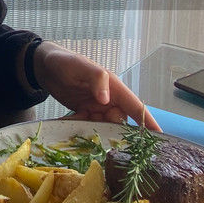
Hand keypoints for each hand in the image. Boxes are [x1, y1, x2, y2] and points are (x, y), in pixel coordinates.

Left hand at [31, 42, 161, 128]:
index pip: (135, 106)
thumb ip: (96, 79)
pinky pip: (87, 126)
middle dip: (112, 133)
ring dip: (93, 132)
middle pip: (119, 122)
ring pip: (102, 127)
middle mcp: (108, 99)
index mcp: (114, 88)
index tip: (159, 137)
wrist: (44, 66)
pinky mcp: (84, 113)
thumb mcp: (81, 66)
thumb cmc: (65, 61)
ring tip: (82, 130)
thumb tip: (107, 100)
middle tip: (101, 141)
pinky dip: (79, 127)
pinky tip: (68, 121)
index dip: (147, 122)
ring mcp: (96, 108)